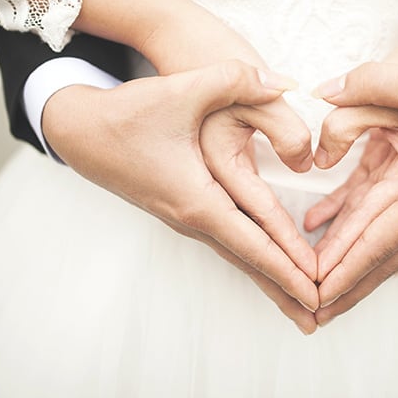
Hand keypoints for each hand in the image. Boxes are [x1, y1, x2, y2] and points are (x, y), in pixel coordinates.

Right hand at [43, 60, 318, 332]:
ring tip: (298, 302)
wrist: (78, 129)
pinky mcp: (182, 208)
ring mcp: (185, 217)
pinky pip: (227, 240)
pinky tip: (265, 262)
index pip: (252, 243)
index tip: (317, 292)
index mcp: (196, 199)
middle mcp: (191, 217)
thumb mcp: (183, 90)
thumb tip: (286, 83)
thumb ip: (236, 80)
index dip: (288, 266)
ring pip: (237, 254)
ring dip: (269, 277)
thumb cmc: (128, 113)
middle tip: (319, 317)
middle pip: (248, 261)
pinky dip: (252, 257)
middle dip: (284, 289)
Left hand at [308, 60, 397, 325]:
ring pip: (391, 248)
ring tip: (326, 291)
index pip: (377, 242)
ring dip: (357, 269)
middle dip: (346, 285)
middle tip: (310, 311)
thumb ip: (369, 82)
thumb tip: (322, 91)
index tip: (315, 296)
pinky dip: (371, 236)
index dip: (342, 269)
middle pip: (383, 259)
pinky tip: (338, 230)